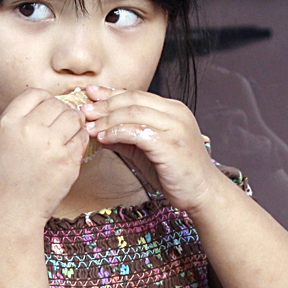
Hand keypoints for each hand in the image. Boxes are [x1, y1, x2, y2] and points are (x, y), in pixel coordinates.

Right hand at [0, 87, 92, 222]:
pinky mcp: (68, 160)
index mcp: (8, 122)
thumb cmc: (7, 176)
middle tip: (60, 127)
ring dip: (74, 124)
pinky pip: (83, 138)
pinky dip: (79, 141)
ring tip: (66, 137)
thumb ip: (22, 119)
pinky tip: (69, 151)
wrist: (12, 209)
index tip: (47, 112)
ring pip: (74, 118)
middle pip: (58, 104)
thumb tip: (50, 103)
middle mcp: (29, 129)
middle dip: (62, 112)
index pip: (35, 93)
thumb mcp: (2, 140)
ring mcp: (50, 145)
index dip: (45, 100)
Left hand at [78, 84, 223, 213]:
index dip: (111, 94)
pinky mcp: (171, 145)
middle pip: (133, 100)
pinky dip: (117, 133)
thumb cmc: (177, 173)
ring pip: (133, 114)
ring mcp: (175, 128)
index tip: (90, 95)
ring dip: (107, 119)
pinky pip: (137, 133)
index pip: (136, 95)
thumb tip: (98, 130)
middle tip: (84, 110)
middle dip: (105, 104)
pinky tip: (103, 138)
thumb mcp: (147, 151)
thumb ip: (126, 138)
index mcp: (173, 110)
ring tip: (89, 126)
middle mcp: (176, 114)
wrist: (203, 193)